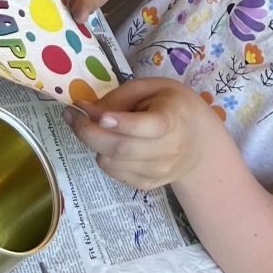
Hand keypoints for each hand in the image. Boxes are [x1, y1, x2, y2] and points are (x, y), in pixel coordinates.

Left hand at [65, 78, 223, 188]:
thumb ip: (120, 96)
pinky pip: (115, 174)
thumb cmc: (173, 105)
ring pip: (113, 164)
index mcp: (173, 120)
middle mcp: (168, 150)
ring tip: (91, 126)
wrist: (200, 143)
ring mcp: (158, 172)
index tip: (98, 114)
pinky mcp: (149, 185)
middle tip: (72, 116)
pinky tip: (108, 142)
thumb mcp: (153, 87)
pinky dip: (104, 157)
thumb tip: (86, 109)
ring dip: (93, 144)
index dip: (121, 123)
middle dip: (89, 133)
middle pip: (121, 149)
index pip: (146, 127)